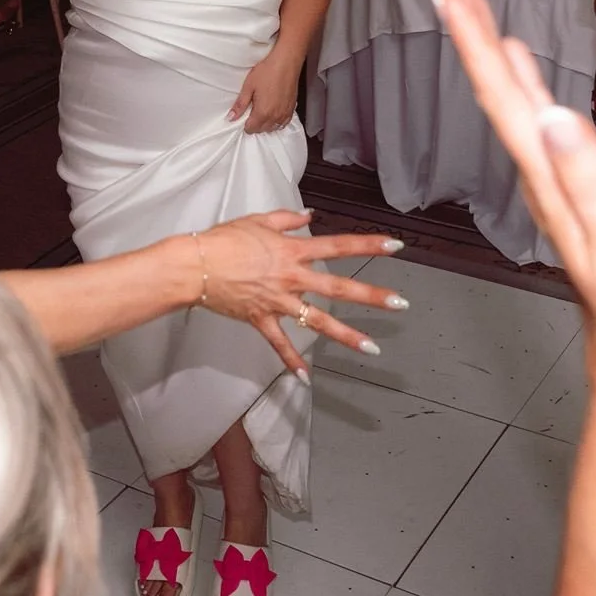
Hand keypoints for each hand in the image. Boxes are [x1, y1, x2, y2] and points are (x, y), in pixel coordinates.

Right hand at [195, 211, 407, 376]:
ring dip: (346, 335)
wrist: (195, 266)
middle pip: (338, 288)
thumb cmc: (223, 239)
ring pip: (318, 320)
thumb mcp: (257, 220)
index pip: (338, 245)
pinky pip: (280, 344)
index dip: (368, 245)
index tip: (395, 246)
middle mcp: (292, 277)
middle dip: (371, 295)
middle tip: (400, 303)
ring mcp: (278, 301)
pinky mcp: (261, 319)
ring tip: (372, 348)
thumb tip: (309, 216)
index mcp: (293, 250)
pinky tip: (306, 379)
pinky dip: (292, 361)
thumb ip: (286, 219)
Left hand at [229, 51, 300, 133]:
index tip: (244, 115)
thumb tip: (231, 117)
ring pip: (273, 128)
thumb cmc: (267, 72)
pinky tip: (273, 113)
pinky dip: (277, 121)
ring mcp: (284, 114)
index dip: (245, 123)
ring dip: (266, 124)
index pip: (250, 129)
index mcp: (262, 113)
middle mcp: (275, 117)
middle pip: (261, 130)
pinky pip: (283, 123)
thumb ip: (240, 105)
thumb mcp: (248, 86)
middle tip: (252, 111)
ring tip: (262, 112)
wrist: (286, 62)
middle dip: (255, 124)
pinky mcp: (291, 109)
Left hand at [428, 0, 595, 357]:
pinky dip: (519, 79)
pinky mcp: (568, 185)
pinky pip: (534, 117)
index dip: (473, 36)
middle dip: (468, 25)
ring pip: (509, 97)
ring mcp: (551, 177)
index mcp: (546, 176)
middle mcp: (538, 170)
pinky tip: (517, 61)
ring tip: (465, 1)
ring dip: (486, 45)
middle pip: (493, 86)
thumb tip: (554, 116)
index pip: (499, 94)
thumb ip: (590, 181)